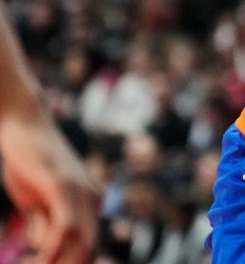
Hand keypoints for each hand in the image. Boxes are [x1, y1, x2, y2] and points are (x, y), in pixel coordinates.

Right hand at [0, 113, 99, 263]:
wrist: (23, 123)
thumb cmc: (29, 161)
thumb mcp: (38, 199)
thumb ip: (45, 221)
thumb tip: (44, 248)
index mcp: (91, 205)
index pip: (89, 249)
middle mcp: (93, 200)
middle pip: (89, 252)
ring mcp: (81, 192)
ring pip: (80, 244)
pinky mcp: (63, 185)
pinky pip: (66, 227)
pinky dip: (51, 250)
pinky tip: (32, 259)